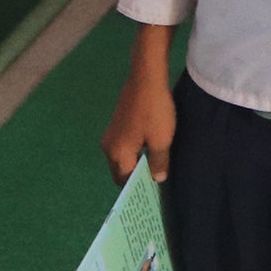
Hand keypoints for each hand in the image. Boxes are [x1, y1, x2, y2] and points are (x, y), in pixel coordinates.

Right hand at [99, 62, 175, 184]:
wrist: (146, 78)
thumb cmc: (154, 111)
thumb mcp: (161, 139)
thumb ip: (158, 162)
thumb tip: (156, 179)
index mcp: (117, 154)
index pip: (124, 180)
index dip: (138, 187)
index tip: (152, 192)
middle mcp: (108, 147)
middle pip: (120, 170)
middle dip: (135, 176)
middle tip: (155, 180)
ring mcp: (111, 134)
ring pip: (122, 157)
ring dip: (136, 163)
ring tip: (155, 166)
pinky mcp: (116, 123)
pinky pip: (123, 146)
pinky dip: (134, 151)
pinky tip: (150, 148)